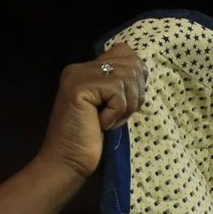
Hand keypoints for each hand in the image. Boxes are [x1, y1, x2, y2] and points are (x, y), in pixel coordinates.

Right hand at [38, 41, 149, 179]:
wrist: (69, 161)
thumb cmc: (93, 140)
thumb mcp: (115, 108)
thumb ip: (123, 86)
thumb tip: (143, 69)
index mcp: (89, 69)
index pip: (126, 52)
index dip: (137, 77)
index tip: (128, 103)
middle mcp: (81, 67)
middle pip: (130, 63)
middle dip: (135, 94)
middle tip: (119, 116)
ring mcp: (78, 75)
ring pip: (126, 77)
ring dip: (126, 106)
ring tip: (110, 121)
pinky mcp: (78, 87)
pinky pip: (117, 91)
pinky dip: (117, 112)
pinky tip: (102, 124)